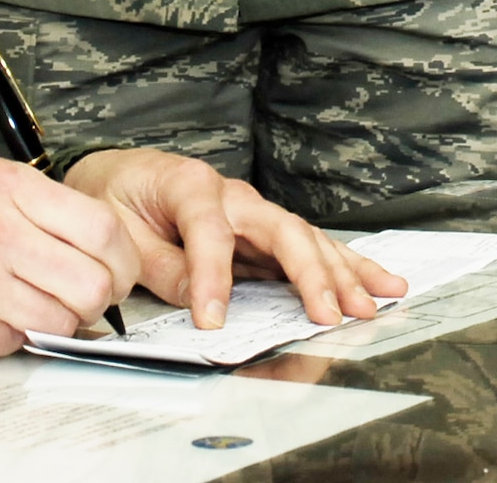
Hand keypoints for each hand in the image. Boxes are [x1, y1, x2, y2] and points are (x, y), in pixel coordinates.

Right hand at [0, 155, 140, 362]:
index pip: (102, 226)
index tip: (112, 274)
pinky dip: (4, 343)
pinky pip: (13, 347)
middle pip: (94, 280)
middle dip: (94, 303)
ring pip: (62, 320)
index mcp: (2, 184)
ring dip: (50, 326)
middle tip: (72, 302)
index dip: (121, 261)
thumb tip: (89, 249)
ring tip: (14, 310)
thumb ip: (28, 210)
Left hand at [64, 149, 406, 329]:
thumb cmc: (117, 197)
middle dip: (309, 273)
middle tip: (331, 316)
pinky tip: (381, 281)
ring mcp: (252, 210)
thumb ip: (162, 265)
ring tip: (374, 303)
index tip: (212, 322)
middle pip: (280, 229)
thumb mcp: (121, 229)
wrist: (116, 173)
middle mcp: (231, 193)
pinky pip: (309, 246)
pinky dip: (346, 264)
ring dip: (342, 272)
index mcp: (189, 184)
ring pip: (306, 238)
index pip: (211, 233)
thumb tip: (201, 301)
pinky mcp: (262, 230)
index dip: (212, 279)